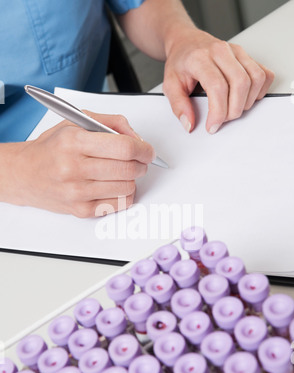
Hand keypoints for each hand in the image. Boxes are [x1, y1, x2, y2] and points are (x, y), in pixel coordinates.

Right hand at [4, 113, 154, 217]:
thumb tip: (137, 138)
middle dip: (141, 164)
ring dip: (132, 179)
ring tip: (121, 172)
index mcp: (74, 141)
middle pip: (128, 169)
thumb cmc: (52, 148)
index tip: (148, 151)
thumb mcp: (76, 122)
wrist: (26, 174)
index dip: (144, 149)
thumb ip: (111, 123)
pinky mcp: (81, 210)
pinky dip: (123, 194)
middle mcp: (74, 168)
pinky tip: (114, 186)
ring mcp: (77, 192)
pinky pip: (119, 204)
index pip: (124, 148)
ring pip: (127, 188)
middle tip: (139, 161)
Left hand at [163, 28, 274, 133]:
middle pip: (240, 84)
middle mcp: (221, 51)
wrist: (186, 42)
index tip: (212, 126)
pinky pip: (264, 74)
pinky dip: (259, 90)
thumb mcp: (170, 85)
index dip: (218, 111)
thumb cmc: (180, 62)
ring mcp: (237, 52)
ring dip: (247, 102)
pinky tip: (245, 97)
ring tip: (232, 109)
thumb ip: (178, 106)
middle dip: (233, 110)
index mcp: (200, 58)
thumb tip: (189, 124)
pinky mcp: (247, 55)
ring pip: (255, 79)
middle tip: (222, 120)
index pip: (217, 86)